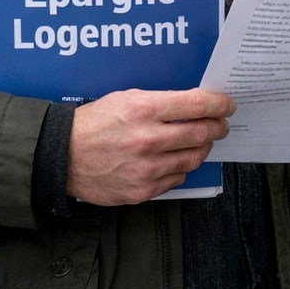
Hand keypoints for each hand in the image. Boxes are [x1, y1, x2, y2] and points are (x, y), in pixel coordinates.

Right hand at [67, 88, 233, 205]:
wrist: (62, 156)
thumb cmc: (95, 123)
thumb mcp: (126, 98)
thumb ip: (161, 101)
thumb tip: (196, 104)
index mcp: (144, 109)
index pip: (198, 105)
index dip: (220, 104)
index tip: (227, 105)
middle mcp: (148, 139)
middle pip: (202, 133)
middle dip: (218, 127)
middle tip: (220, 124)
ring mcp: (146, 168)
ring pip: (193, 158)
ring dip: (202, 148)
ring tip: (199, 141)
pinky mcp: (142, 189)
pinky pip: (177, 178)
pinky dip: (181, 168)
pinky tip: (176, 159)